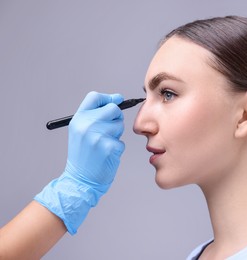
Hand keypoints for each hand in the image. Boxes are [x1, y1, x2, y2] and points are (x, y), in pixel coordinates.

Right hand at [35, 92, 124, 233]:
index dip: (108, 98)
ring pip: (119, 125)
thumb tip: (117, 99)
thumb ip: (93, 115)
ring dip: (116, 135)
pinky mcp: (109, 148)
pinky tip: (106, 155)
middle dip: (116, 117)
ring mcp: (98, 136)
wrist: (80, 180)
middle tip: (110, 129)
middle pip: (113, 109)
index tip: (117, 100)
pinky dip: (117, 148)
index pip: (94, 97)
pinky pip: (121, 142)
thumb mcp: (80, 131)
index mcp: (78, 119)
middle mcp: (86, 125)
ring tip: (103, 145)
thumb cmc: (83, 155)